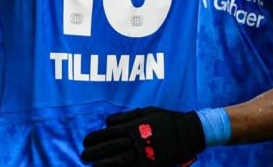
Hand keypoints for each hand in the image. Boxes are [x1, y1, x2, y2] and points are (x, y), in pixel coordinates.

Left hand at [82, 107, 204, 166]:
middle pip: (111, 148)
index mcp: (134, 127)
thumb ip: (126, 117)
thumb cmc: (166, 119)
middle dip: (95, 152)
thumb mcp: (146, 111)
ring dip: (104, 164)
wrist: (188, 132)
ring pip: (119, 162)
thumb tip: (108, 122)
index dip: (95, 138)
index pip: (109, 133)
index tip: (85, 141)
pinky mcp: (152, 165)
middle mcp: (137, 141)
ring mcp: (144, 155)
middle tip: (83, 155)